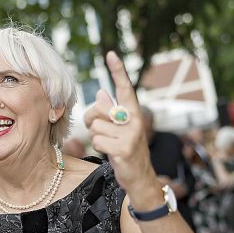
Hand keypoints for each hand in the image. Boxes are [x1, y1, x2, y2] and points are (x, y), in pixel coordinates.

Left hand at [83, 52, 160, 200]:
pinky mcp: (124, 149)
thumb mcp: (118, 129)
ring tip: (110, 145)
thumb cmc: (125, 150)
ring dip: (97, 138)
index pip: (125, 88)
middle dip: (92, 121)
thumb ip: (110, 112)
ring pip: (96, 128)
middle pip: (99, 110)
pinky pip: (97, 141)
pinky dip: (99, 149)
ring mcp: (131, 135)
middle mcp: (134, 120)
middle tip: (102, 132)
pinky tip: (112, 154)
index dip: (117, 71)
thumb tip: (101, 92)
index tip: (110, 54)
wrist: (140, 178)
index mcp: (133, 112)